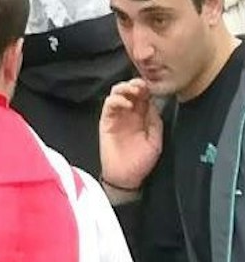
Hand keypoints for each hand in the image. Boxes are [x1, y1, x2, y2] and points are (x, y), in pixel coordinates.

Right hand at [100, 78, 163, 192]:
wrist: (126, 176)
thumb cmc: (142, 161)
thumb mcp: (156, 140)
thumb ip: (154, 121)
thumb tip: (153, 103)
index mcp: (142, 117)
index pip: (144, 97)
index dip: (147, 89)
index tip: (153, 85)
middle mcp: (129, 114)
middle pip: (130, 91)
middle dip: (136, 84)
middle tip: (142, 85)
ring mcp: (117, 117)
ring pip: (117, 94)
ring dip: (125, 89)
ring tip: (134, 91)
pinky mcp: (106, 121)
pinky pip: (109, 106)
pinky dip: (116, 100)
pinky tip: (126, 103)